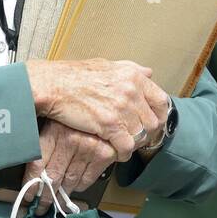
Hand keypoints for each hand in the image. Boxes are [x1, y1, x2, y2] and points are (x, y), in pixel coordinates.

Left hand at [21, 119, 115, 214]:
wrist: (109, 107)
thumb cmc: (76, 115)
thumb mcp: (56, 120)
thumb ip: (43, 140)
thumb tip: (28, 165)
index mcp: (54, 131)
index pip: (37, 165)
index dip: (30, 185)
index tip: (28, 197)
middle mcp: (71, 141)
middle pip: (52, 178)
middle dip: (45, 198)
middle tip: (40, 208)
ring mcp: (89, 149)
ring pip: (69, 183)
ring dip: (61, 197)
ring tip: (55, 204)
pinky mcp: (104, 156)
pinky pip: (86, 181)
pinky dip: (79, 187)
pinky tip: (74, 186)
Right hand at [26, 58, 170, 160]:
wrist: (54, 85)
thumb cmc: (76, 75)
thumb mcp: (108, 65)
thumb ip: (131, 69)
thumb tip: (148, 73)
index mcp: (134, 77)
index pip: (161, 101)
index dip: (159, 116)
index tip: (152, 123)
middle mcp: (132, 92)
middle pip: (152, 122)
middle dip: (145, 133)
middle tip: (134, 137)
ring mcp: (122, 108)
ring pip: (141, 136)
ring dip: (133, 144)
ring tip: (123, 145)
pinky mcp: (109, 124)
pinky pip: (126, 146)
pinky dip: (122, 153)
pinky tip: (115, 152)